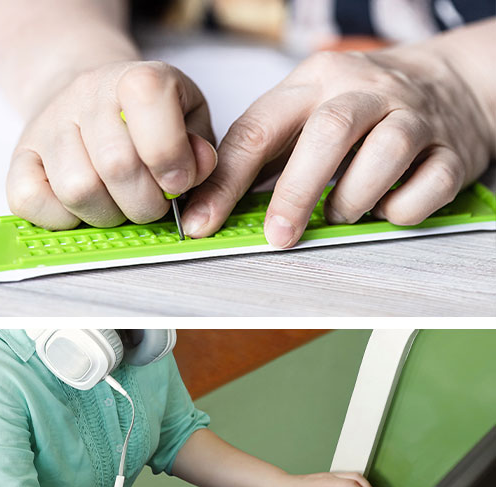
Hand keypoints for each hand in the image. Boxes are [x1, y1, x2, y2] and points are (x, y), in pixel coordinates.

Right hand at [7, 60, 216, 229]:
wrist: (87, 95)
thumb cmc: (146, 117)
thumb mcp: (189, 120)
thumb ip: (202, 152)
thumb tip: (192, 175)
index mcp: (136, 77)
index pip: (151, 111)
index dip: (171, 160)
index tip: (177, 182)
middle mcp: (86, 94)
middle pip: (116, 165)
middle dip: (144, 203)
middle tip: (152, 204)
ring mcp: (47, 125)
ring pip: (77, 190)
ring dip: (106, 213)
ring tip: (118, 204)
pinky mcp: (19, 157)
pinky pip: (30, 200)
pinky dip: (60, 218)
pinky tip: (81, 207)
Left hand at [182, 48, 494, 246]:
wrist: (449, 81)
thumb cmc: (359, 106)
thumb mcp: (303, 110)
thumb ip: (263, 153)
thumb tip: (212, 207)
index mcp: (314, 80)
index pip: (258, 128)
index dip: (225, 181)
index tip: (203, 221)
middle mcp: (366, 90)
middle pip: (328, 134)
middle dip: (295, 193)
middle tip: (278, 235)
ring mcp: (414, 115)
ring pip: (387, 152)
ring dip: (354, 198)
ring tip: (337, 216)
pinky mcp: (453, 148)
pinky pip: (431, 183)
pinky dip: (403, 208)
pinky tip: (384, 210)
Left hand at [274, 471, 377, 486]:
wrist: (283, 486)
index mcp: (326, 482)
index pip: (351, 485)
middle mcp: (329, 477)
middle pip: (356, 477)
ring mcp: (330, 476)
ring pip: (353, 476)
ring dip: (364, 486)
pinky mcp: (329, 479)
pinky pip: (348, 479)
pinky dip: (358, 486)